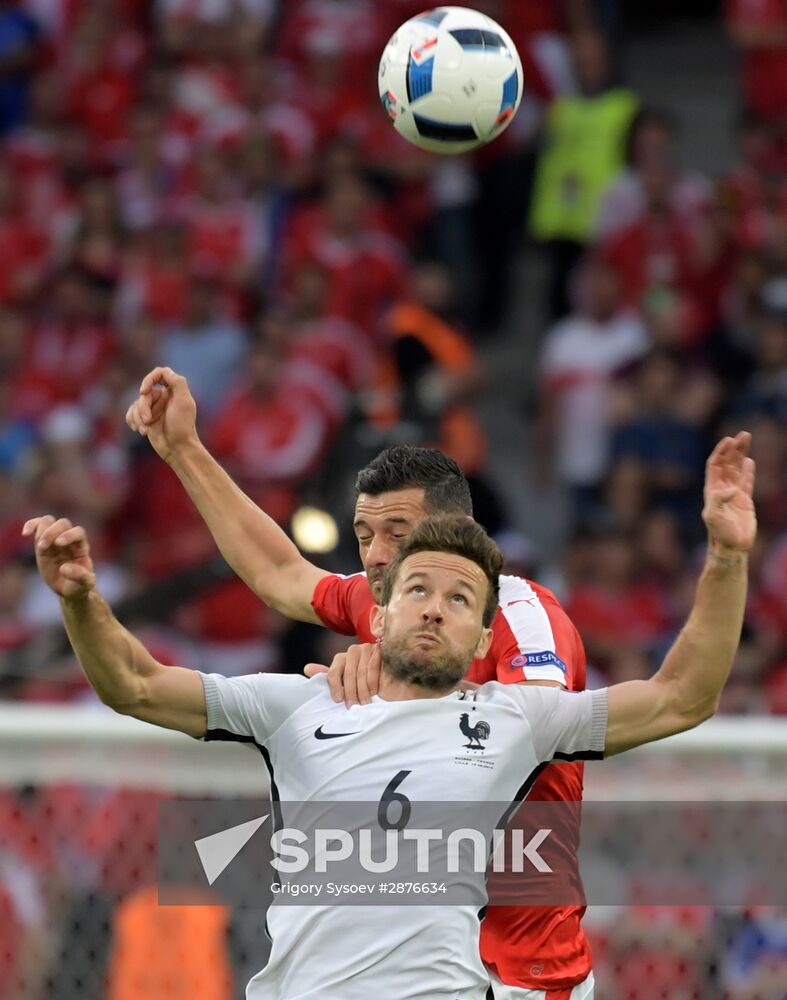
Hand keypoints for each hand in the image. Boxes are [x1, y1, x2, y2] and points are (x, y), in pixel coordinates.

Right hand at [22, 516, 95, 598]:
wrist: (70, 587)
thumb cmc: (80, 586)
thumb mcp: (85, 585)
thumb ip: (80, 577)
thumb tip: (64, 568)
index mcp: (82, 548)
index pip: (78, 532)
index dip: (68, 535)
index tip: (58, 543)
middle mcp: (70, 540)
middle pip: (62, 523)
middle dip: (51, 532)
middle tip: (42, 548)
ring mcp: (56, 539)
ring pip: (49, 522)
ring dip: (41, 531)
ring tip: (39, 548)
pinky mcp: (44, 542)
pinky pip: (38, 526)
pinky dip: (31, 525)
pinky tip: (25, 533)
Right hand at [126, 366, 197, 463]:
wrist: (177, 449)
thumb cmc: (182, 426)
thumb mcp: (183, 402)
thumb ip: (178, 383)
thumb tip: (166, 371)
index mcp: (174, 390)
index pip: (159, 373)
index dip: (149, 380)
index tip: (143, 391)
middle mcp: (163, 397)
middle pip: (145, 392)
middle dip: (143, 408)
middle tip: (148, 421)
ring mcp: (154, 408)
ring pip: (136, 404)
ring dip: (138, 418)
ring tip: (145, 430)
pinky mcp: (146, 418)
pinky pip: (131, 413)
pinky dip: (133, 421)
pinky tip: (141, 431)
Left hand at [304, 643, 381, 705]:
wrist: (388, 676)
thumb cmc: (363, 681)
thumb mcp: (345, 681)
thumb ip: (330, 676)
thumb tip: (307, 668)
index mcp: (341, 658)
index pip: (333, 671)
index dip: (334, 687)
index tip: (338, 701)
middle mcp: (353, 650)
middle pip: (348, 674)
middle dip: (350, 693)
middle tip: (353, 707)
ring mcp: (367, 649)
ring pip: (361, 672)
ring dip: (363, 691)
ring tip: (365, 704)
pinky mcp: (380, 650)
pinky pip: (373, 668)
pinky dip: (373, 682)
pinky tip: (375, 692)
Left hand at [702, 431, 756, 553]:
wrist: (731, 547)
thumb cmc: (719, 532)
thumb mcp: (713, 515)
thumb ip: (718, 500)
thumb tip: (731, 489)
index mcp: (712, 490)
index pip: (715, 465)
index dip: (721, 451)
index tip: (728, 439)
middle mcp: (722, 489)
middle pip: (727, 463)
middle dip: (734, 448)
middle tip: (743, 434)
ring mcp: (733, 494)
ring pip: (737, 469)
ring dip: (741, 454)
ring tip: (747, 440)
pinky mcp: (745, 501)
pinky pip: (747, 481)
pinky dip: (748, 471)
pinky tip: (749, 461)